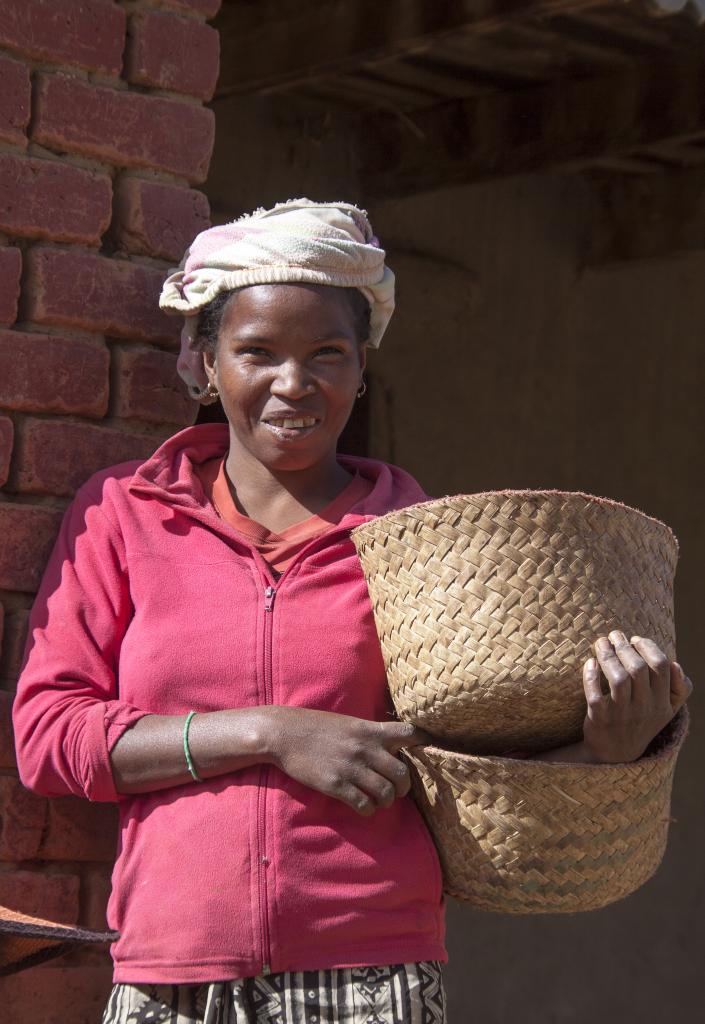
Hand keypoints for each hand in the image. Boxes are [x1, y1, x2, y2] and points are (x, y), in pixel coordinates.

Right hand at [264, 706, 430, 815]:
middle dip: (404, 787)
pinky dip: (369, 810)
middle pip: (403, 774)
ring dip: (387, 801)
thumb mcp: (349, 722)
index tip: (430, 750)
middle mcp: (365, 749)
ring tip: (380, 801)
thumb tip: (393, 746)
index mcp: (370, 730)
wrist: (285, 733)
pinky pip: (364, 805)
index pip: (409, 734)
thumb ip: (371, 733)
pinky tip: (363, 807)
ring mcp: (351, 768)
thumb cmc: (317, 726)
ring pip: (386, 793)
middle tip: (398, 790)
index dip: (425, 743)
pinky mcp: (336, 785)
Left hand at [581, 630, 691, 762]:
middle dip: (624, 646)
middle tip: (614, 635)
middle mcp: (644, 709)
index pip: (661, 666)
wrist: (615, 754)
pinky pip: (595, 695)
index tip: (634, 639)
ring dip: (608, 655)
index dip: (648, 647)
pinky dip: (591, 676)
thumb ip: (678, 689)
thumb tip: (675, 664)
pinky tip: (590, 662)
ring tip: (601, 643)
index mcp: (662, 703)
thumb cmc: (641, 722)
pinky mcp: (600, 719)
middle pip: (638, 669)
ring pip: (618, 678)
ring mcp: (622, 715)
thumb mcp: (666, 711)